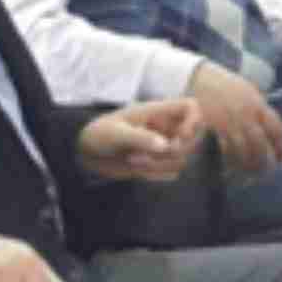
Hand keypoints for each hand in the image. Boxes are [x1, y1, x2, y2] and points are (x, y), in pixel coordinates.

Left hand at [75, 97, 204, 182]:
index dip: (194, 121)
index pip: (192, 107)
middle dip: (176, 150)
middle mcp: (165, 128)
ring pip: (182, 159)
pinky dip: (156, 174)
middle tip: (151, 153)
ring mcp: (163, 146)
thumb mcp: (116, 134)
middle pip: (194, 137)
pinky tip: (136, 169)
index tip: (180, 136)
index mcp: (158, 112)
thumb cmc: (99, 134)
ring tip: (133, 160)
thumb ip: (140, 138)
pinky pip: (171, 172)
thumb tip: (166, 146)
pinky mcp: (158, 163)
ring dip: (160, 164)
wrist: (87, 153)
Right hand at [184, 59, 281, 177]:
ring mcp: (229, 121)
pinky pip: (224, 148)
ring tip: (253, 175)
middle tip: (268, 171)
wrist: (205, 79)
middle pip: (259, 143)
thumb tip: (274, 131)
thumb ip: (262, 111)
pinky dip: (230, 160)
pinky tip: (233, 168)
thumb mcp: (252, 94)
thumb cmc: (231, 87)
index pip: (276, 129)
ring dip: (249, 164)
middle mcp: (246, 114)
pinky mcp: (214, 127)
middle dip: (265, 160)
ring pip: (242, 149)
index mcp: (259, 105)